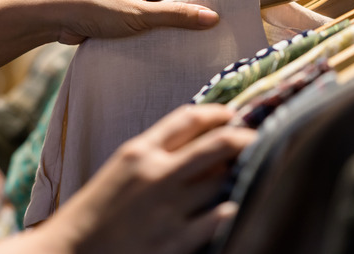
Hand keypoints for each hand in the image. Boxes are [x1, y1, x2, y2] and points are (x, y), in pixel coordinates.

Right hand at [38, 106, 255, 253]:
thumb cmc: (94, 215)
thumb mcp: (119, 173)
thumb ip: (154, 156)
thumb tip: (199, 148)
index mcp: (138, 152)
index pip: (188, 118)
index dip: (217, 113)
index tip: (232, 116)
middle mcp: (156, 174)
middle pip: (218, 143)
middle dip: (245, 138)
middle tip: (259, 140)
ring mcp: (168, 208)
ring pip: (225, 179)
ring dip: (243, 174)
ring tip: (254, 173)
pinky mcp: (176, 242)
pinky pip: (221, 218)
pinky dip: (234, 210)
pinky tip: (240, 208)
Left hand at [46, 0, 219, 43]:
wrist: (54, 17)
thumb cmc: (94, 9)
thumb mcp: (139, 15)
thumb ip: (176, 17)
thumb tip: (213, 18)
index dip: (200, 4)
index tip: (212, 27)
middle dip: (184, 19)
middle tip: (198, 42)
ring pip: (163, 13)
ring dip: (167, 29)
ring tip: (179, 47)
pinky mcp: (124, 10)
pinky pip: (148, 21)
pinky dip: (153, 33)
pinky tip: (160, 48)